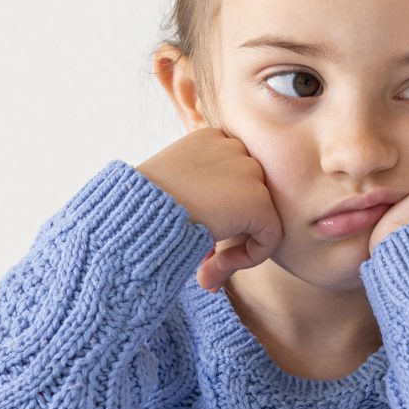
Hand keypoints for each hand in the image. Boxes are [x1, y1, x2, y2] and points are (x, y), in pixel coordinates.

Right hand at [136, 128, 283, 290]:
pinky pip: (270, 236)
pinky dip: (250, 258)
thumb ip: (199, 200)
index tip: (197, 236)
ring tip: (207, 269)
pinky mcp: (258, 199)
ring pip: (263, 217)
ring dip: (238, 247)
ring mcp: (249, 171)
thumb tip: (213, 230)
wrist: (138, 213)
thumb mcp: (170, 191)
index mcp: (211, 138)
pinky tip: (217, 267)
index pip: (233, 177)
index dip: (220, 212)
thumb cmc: (142, 207)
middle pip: (250, 195)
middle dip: (231, 230)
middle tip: (203, 259)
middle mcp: (234, 147)